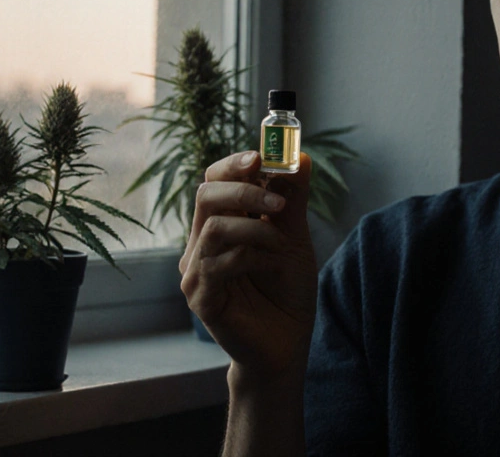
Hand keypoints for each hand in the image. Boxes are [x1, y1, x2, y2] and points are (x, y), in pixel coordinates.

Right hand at [179, 151, 317, 385]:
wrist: (288, 343)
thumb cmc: (286, 290)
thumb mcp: (295, 238)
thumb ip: (294, 200)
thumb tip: (302, 156)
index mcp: (219, 224)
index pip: (213, 181)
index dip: (233, 164)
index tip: (261, 158)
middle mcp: (201, 244)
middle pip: (206, 196)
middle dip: (246, 189)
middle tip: (279, 201)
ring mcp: (196, 272)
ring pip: (215, 227)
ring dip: (257, 228)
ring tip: (283, 243)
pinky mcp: (201, 298)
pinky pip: (220, 263)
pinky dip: (254, 257)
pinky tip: (274, 267)